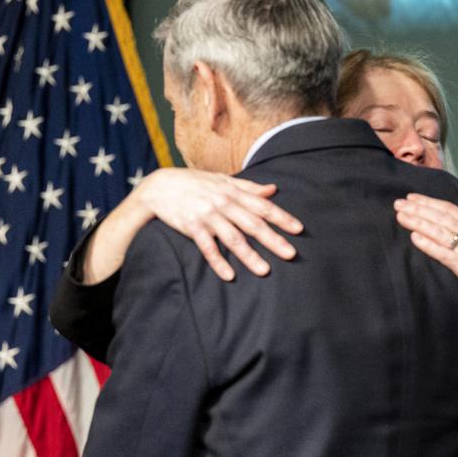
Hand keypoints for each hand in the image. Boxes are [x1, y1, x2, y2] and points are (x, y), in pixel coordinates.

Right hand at [99, 169, 302, 282]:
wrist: (159, 186)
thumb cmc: (194, 183)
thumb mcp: (222, 181)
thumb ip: (248, 187)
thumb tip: (273, 189)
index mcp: (233, 193)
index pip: (262, 206)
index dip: (282, 217)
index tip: (298, 229)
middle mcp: (223, 204)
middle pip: (252, 224)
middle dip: (273, 239)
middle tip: (291, 254)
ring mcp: (207, 216)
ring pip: (233, 238)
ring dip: (249, 255)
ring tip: (265, 270)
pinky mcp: (192, 227)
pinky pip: (207, 247)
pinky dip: (218, 262)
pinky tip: (230, 275)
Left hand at [395, 192, 457, 407]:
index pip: (449, 209)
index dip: (428, 202)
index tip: (410, 197)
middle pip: (441, 217)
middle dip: (418, 209)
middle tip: (398, 204)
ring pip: (440, 232)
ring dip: (418, 222)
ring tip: (401, 217)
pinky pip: (444, 253)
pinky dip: (429, 244)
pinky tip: (414, 238)